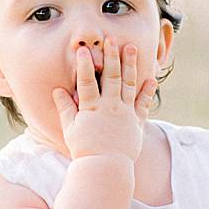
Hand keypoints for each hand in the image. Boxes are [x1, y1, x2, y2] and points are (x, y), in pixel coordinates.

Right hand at [53, 36, 156, 162]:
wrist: (106, 168)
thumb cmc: (85, 149)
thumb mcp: (70, 129)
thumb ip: (65, 108)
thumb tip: (58, 90)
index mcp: (91, 108)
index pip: (87, 81)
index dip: (85, 64)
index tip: (84, 49)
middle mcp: (110, 107)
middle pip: (111, 77)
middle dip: (112, 56)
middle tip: (112, 39)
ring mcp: (125, 113)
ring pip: (128, 84)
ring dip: (130, 65)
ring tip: (132, 47)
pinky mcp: (136, 122)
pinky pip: (143, 104)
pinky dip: (148, 91)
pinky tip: (151, 79)